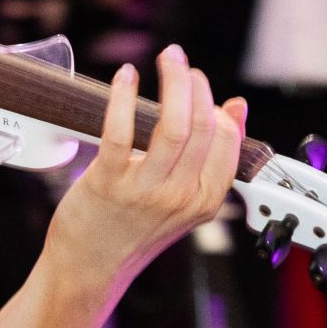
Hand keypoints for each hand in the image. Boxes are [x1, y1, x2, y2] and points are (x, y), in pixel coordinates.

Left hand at [46, 45, 243, 296]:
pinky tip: (125, 77)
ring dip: (172, 82)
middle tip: (180, 61)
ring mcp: (146, 190)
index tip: (201, 85)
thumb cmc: (134, 230)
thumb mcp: (184, 200)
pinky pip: (121, 130)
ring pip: (172, 125)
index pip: (227, 140)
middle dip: (195, 83)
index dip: (217, 106)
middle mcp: (181, 195)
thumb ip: (210, 159)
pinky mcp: (109, 183)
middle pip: (201, 125)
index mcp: (205, 200)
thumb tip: (235, 108)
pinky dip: (124, 97)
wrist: (91, 268)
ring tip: (166, 59)